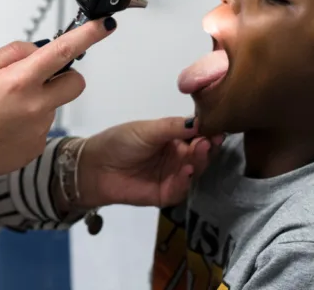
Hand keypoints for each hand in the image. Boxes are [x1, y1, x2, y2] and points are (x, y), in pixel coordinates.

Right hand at [0, 17, 117, 184]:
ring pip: (55, 105)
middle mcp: (35, 106)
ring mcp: (39, 129)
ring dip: (39, 101)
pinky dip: (29, 123)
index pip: (63, 51)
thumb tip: (37, 50)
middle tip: (38, 78)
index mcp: (19, 81)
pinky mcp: (37, 147)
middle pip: (75, 82)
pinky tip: (5, 127)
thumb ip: (12, 54)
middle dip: (64, 76)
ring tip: (4, 110)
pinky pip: (43, 126)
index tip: (103, 25)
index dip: (88, 34)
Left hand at [74, 117, 223, 208]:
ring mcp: (174, 176)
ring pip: (195, 170)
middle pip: (200, 153)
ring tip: (200, 151)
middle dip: (207, 147)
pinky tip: (187, 171)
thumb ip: (173, 127)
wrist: (96, 167)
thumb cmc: (120, 142)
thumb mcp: (147, 130)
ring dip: (200, 161)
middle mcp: (178, 157)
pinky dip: (186, 180)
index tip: (218, 126)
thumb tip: (201, 120)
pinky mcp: (167, 194)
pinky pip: (182, 189)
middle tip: (209, 140)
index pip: (197, 134)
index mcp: (174, 138)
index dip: (208, 131)